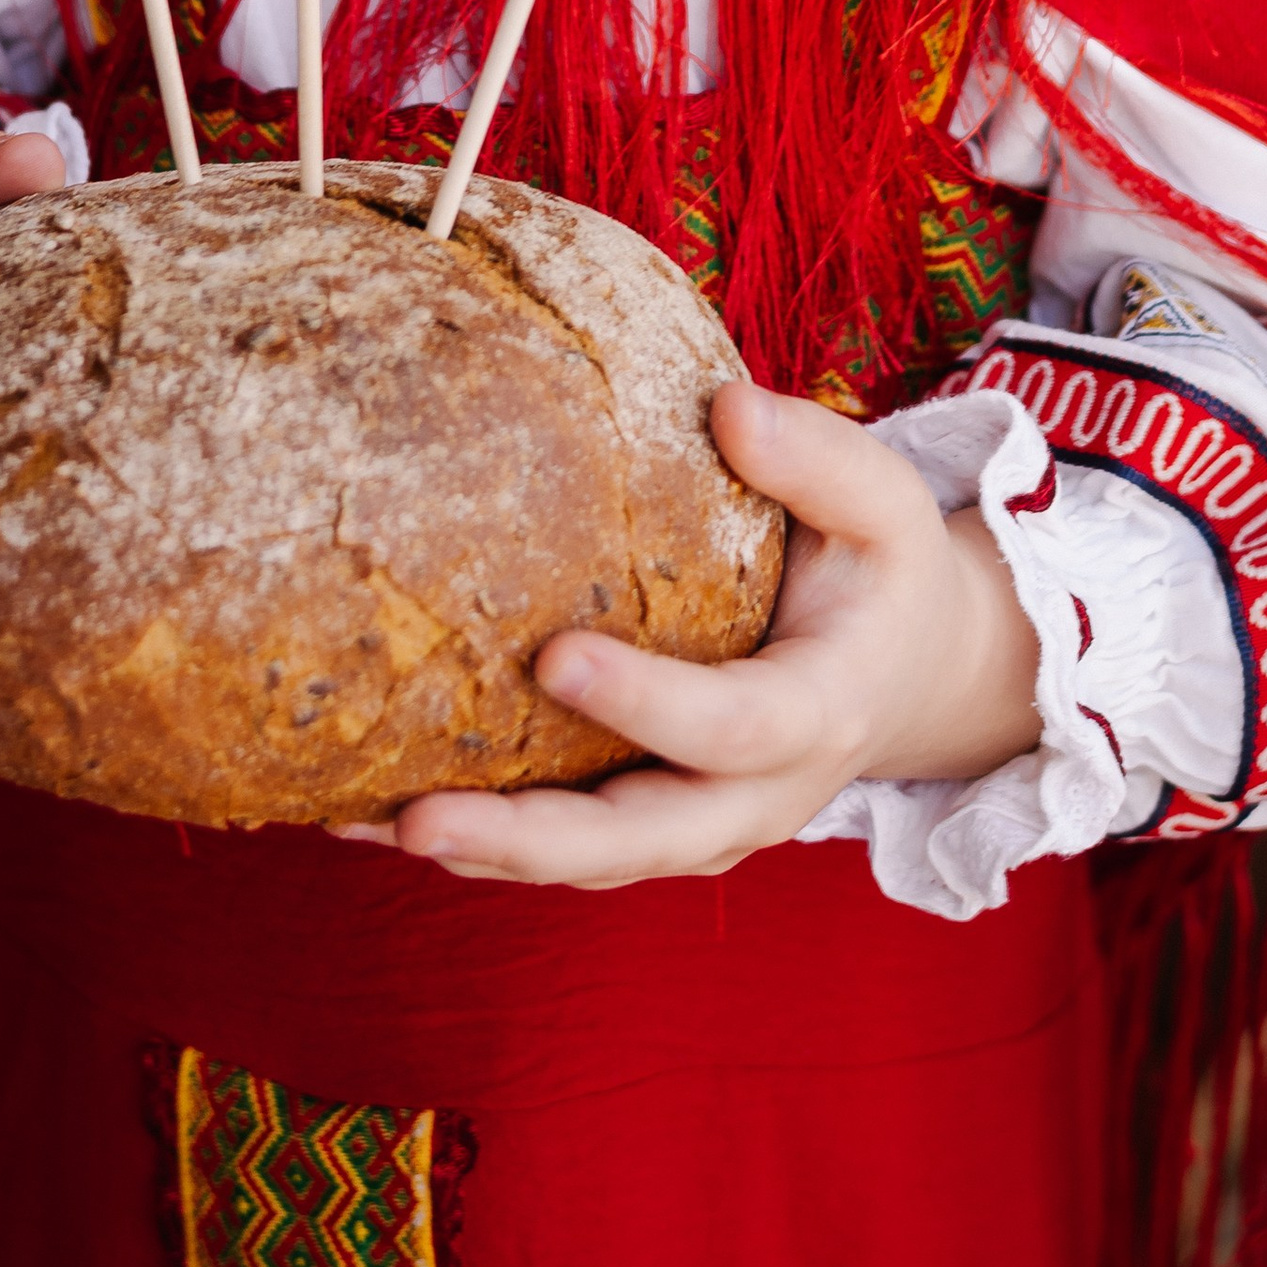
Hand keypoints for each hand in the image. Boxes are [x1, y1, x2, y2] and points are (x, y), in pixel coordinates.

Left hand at [339, 380, 1041, 888]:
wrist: (908, 673)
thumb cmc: (881, 571)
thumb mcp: (885, 502)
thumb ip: (818, 457)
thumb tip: (727, 406)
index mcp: (820, 712)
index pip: (733, 724)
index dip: (647, 703)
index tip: (554, 658)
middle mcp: (762, 795)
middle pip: (642, 841)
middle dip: (528, 838)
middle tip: (419, 818)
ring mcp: (706, 825)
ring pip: (591, 860)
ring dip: (479, 850)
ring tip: (358, 820)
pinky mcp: (657, 826)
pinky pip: (568, 844)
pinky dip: (479, 837)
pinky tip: (375, 809)